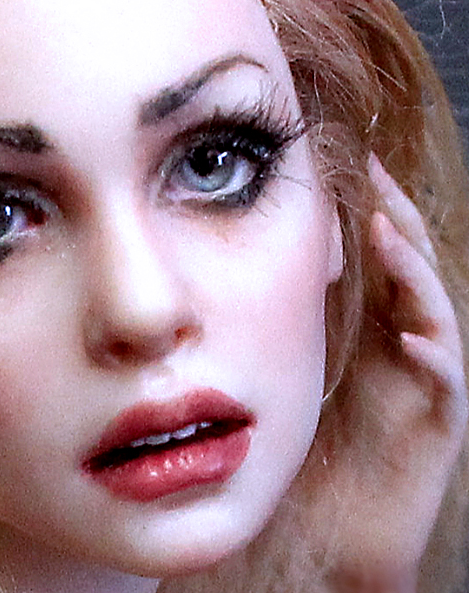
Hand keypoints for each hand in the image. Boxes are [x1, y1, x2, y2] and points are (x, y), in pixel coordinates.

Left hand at [316, 156, 466, 589]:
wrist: (328, 528)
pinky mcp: (438, 427)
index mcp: (371, 329)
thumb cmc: (306, 446)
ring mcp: (425, 382)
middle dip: (394, 217)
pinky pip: (446, 386)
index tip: (342, 163)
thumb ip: (287, 319)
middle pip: (409, 268)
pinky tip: (414, 341)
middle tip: (371, 170)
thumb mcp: (293, 366)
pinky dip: (435, 361)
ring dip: (414, 272)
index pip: (376, 256)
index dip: (364, 208)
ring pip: (434, 313)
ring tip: (388, 233)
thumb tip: (245, 265)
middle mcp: (404, 346)